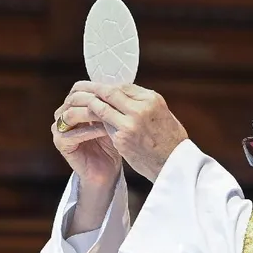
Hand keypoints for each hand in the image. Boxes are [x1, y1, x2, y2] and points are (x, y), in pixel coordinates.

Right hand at [52, 89, 121, 187]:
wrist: (107, 169)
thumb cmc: (111, 142)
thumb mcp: (111, 119)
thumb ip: (108, 104)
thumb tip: (117, 85)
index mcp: (73, 105)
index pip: (79, 88)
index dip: (96, 88)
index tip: (115, 91)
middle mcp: (62, 114)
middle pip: (73, 99)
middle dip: (93, 99)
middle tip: (112, 102)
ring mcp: (58, 129)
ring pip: (71, 114)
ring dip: (91, 113)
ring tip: (109, 116)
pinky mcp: (60, 144)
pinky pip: (72, 134)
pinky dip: (89, 131)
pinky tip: (104, 130)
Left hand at [61, 82, 187, 181]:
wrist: (174, 166)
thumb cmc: (171, 141)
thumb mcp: (163, 114)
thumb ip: (145, 105)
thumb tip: (126, 98)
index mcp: (152, 99)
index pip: (124, 86)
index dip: (108, 88)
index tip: (99, 91)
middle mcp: (141, 108)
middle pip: (110, 92)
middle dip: (93, 90)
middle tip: (80, 90)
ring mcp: (131, 123)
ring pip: (101, 107)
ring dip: (88, 105)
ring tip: (77, 106)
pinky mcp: (122, 138)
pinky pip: (102, 125)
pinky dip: (92, 122)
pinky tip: (85, 123)